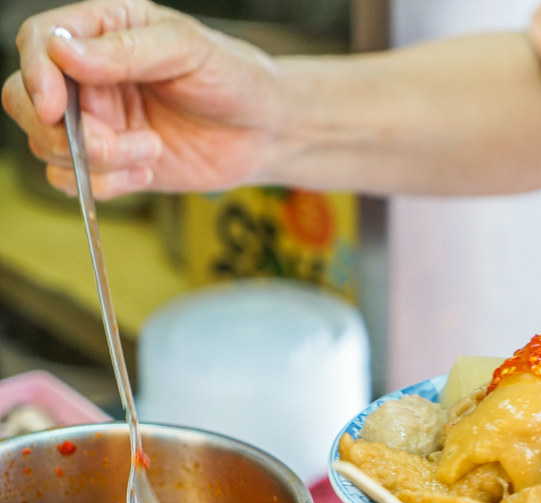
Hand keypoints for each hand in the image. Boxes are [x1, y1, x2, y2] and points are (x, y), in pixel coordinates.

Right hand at [1, 0, 279, 198]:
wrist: (266, 131)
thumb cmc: (234, 78)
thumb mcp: (188, 50)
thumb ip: (128, 51)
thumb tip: (63, 53)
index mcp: (104, 30)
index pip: (39, 42)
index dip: (36, 74)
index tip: (54, 105)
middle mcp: (89, 75)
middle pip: (25, 99)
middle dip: (58, 130)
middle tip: (106, 143)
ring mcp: (96, 120)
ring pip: (47, 146)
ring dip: (95, 160)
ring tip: (150, 151)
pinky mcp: (110, 162)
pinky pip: (76, 181)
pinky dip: (105, 184)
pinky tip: (148, 172)